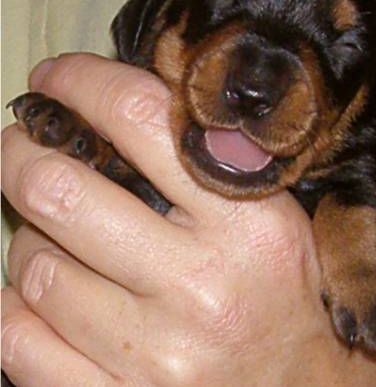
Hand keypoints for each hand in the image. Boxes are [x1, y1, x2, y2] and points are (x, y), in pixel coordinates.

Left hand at [2, 54, 375, 385]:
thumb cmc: (292, 296)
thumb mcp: (274, 218)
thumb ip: (206, 165)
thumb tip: (119, 112)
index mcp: (246, 219)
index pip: (142, 117)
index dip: (81, 82)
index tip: (53, 78)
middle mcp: (199, 284)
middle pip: (60, 191)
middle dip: (20, 152)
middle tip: (21, 144)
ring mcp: (153, 353)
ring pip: (34, 267)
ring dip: (32, 238)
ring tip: (54, 234)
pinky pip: (19, 341)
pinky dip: (18, 306)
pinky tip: (47, 293)